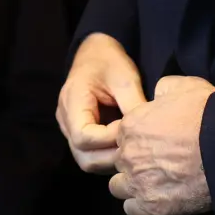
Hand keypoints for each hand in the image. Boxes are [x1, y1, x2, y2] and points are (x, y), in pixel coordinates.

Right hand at [57, 34, 147, 173]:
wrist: (95, 53)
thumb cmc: (109, 62)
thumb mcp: (125, 78)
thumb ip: (133, 105)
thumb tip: (148, 132)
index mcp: (71, 102)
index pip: (84, 137)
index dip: (109, 139)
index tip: (131, 128)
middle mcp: (65, 121)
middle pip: (84, 156)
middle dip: (112, 157)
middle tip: (138, 148)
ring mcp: (70, 130)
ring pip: (87, 160)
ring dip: (111, 161)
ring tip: (134, 151)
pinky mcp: (80, 134)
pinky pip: (92, 155)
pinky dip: (109, 157)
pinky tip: (127, 149)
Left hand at [109, 75, 214, 214]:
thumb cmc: (207, 114)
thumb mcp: (183, 86)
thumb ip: (162, 90)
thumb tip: (157, 96)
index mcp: (130, 125)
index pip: (121, 136)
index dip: (136, 140)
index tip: (153, 143)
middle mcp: (128, 154)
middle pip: (119, 161)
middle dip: (134, 162)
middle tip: (158, 163)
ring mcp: (138, 181)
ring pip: (118, 187)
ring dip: (132, 185)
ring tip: (154, 183)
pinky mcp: (152, 206)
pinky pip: (132, 210)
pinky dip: (142, 206)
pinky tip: (157, 198)